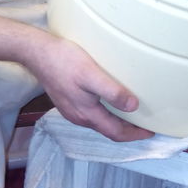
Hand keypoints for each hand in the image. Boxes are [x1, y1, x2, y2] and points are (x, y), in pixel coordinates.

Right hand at [28, 35, 153, 141]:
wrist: (37, 53)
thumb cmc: (64, 61)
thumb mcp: (92, 75)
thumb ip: (113, 92)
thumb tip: (133, 106)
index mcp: (87, 114)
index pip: (116, 133)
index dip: (135, 135)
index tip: (151, 132)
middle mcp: (79, 117)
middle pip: (109, 131)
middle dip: (128, 131)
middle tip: (145, 126)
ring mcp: (72, 111)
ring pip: (100, 123)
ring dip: (117, 123)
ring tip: (132, 117)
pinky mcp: (68, 102)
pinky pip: (92, 114)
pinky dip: (106, 114)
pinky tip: (111, 105)